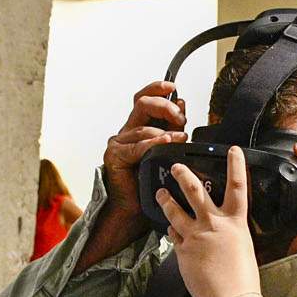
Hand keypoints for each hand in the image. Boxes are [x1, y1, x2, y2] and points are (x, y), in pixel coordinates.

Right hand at [103, 80, 188, 218]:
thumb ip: (173, 127)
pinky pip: (136, 146)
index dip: (158, 88)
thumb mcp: (169, 149)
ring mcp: (119, 143)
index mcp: (140, 126)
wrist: (135, 209)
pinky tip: (166, 143)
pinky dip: (153, 143)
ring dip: (165, 131)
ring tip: (180, 138)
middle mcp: (128, 131)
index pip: (145, 98)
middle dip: (164, 106)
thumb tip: (181, 103)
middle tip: (179, 118)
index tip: (174, 87)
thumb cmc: (151, 182)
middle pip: (142, 104)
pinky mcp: (115, 156)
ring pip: (143, 127)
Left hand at [155, 147, 259, 296]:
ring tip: (161, 193)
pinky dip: (172, 232)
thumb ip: (232, 236)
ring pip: (175, 211)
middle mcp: (214, 225)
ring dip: (166, 200)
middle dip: (184, 175)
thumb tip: (225, 234)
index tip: (233, 150)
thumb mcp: (244, 249)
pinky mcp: (182, 251)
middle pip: (196, 191)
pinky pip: (173, 236)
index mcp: (235, 223)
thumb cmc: (243, 280)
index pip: (238, 186)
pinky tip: (170, 230)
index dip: (236, 165)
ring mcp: (195, 237)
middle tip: (176, 167)